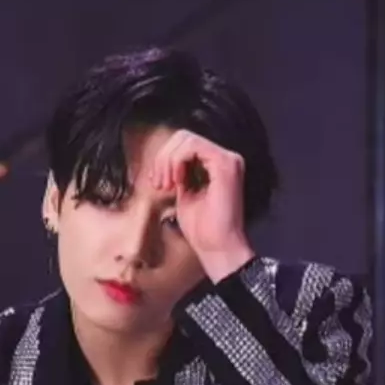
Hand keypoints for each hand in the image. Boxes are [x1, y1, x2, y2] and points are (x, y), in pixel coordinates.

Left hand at [150, 129, 254, 281]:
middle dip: (163, 157)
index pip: (185, 144)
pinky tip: (177, 182)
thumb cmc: (202, 229)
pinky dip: (177, 161)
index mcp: (217, 165)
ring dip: (168, 160)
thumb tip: (166, 162)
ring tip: (165, 185)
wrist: (216, 247)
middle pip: (184, 137)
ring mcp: (228, 160)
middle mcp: (226, 159)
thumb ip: (180, 175)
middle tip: (159, 183)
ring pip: (186, 138)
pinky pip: (193, 146)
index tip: (156, 182)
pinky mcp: (225, 164)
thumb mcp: (185, 194)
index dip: (165, 158)